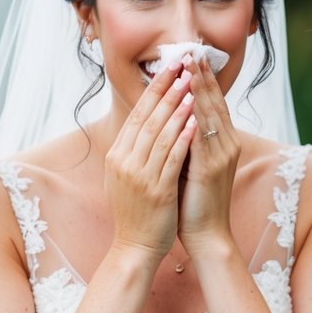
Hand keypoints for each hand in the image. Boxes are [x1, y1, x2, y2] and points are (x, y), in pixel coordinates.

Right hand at [104, 61, 195, 259]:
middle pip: (147, 118)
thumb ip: (134, 149)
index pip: (137, 114)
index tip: (169, 67)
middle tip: (182, 65)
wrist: (135, 247)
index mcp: (117, 156)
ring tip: (191, 85)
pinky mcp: (157, 191)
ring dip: (177, 107)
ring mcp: (139, 177)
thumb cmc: (136, 211)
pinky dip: (183, 137)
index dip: (154, 89)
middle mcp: (125, 162)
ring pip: (160, 134)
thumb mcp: (126, 175)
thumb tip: (146, 120)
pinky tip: (195, 120)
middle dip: (166, 89)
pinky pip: (172, 158)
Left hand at [177, 57, 238, 251]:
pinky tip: (186, 99)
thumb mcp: (191, 163)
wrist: (206, 235)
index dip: (203, 79)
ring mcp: (221, 155)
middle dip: (201, 75)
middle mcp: (226, 144)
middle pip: (214, 102)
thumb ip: (187, 140)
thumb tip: (172, 115)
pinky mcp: (211, 168)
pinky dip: (194, 115)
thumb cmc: (194, 201)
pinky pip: (202, 135)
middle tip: (191, 50)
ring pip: (209, 114)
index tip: (191, 57)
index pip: (213, 103)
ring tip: (189, 65)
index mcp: (222, 143)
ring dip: (198, 88)